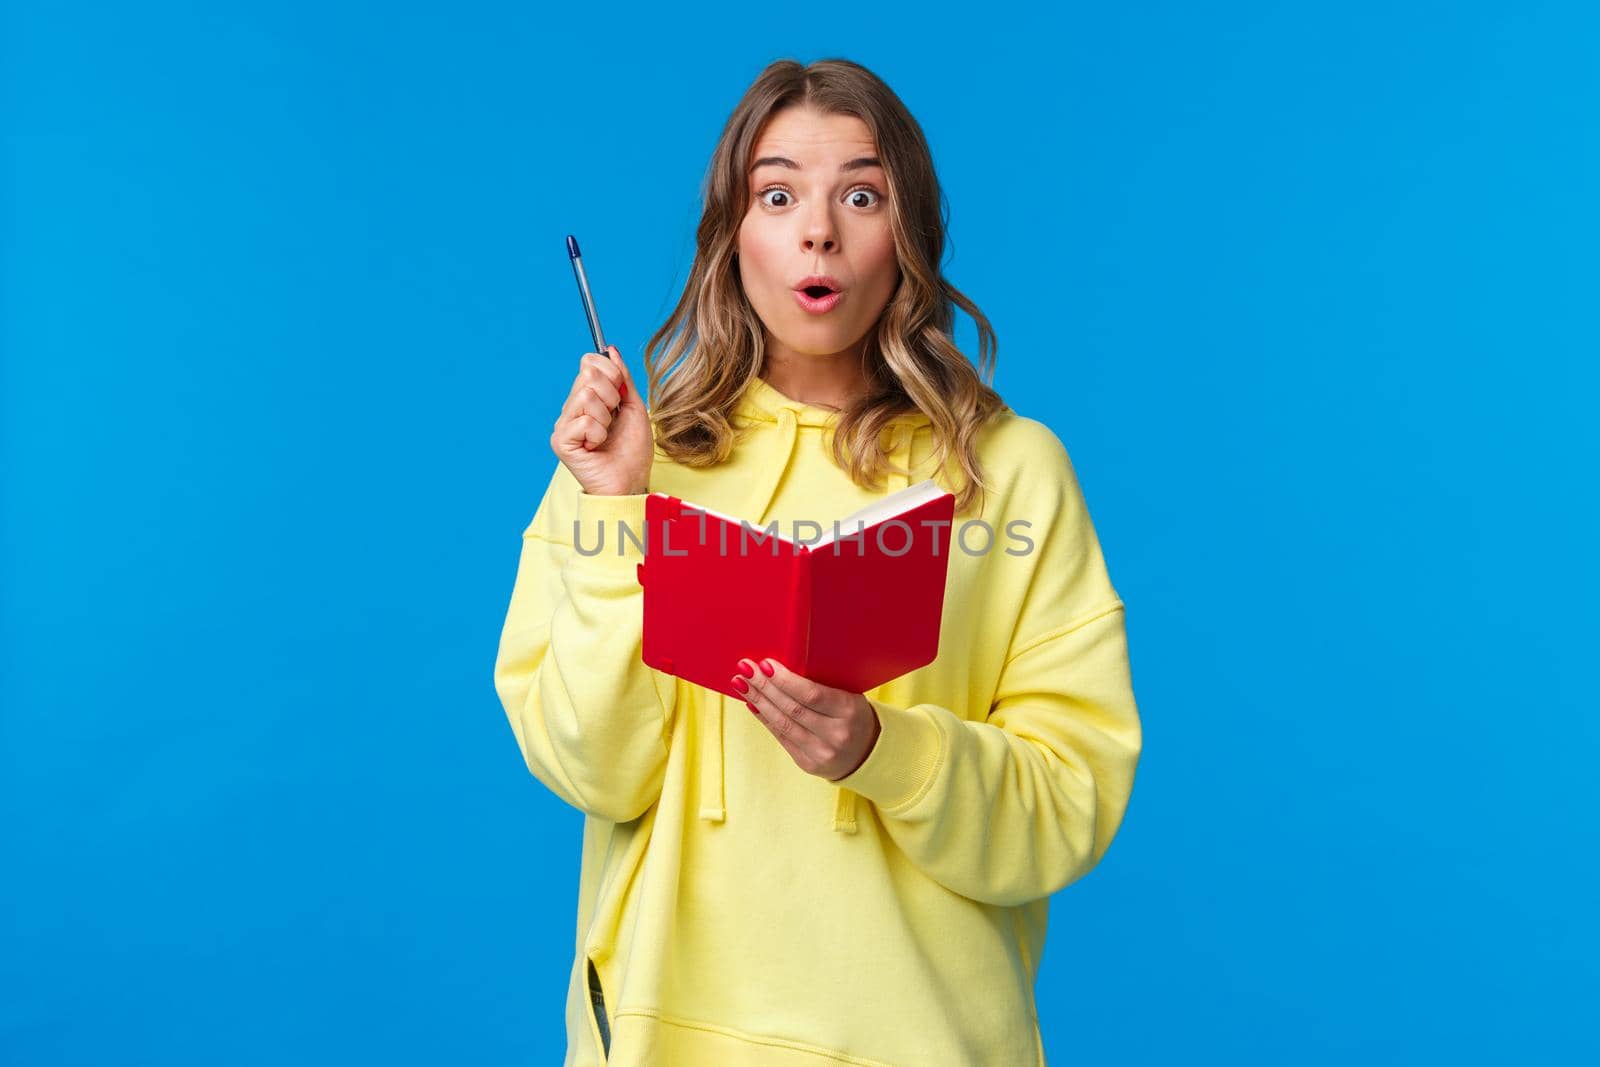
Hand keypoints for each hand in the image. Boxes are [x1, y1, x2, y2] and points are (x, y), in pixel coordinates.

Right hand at [550, 344, 653, 495]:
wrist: (631, 482)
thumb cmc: (632, 451)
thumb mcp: (634, 407)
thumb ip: (622, 378)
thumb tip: (610, 349)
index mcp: (587, 397)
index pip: (589, 362)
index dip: (611, 373)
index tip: (621, 395)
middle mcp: (571, 408)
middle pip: (588, 376)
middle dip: (612, 396)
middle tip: (614, 419)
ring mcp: (563, 424)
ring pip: (586, 396)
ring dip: (606, 417)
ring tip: (606, 435)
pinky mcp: (560, 441)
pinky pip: (584, 421)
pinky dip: (598, 434)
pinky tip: (597, 447)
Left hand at [733, 658, 880, 781]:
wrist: (868, 753)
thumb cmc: (853, 714)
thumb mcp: (849, 695)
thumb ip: (821, 684)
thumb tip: (779, 668)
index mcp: (848, 710)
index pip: (810, 694)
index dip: (784, 680)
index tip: (764, 664)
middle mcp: (836, 734)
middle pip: (791, 708)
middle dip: (764, 686)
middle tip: (744, 669)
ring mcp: (821, 752)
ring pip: (782, 724)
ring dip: (758, 701)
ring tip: (741, 684)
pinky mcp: (808, 764)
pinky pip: (781, 738)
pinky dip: (765, 719)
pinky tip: (752, 704)